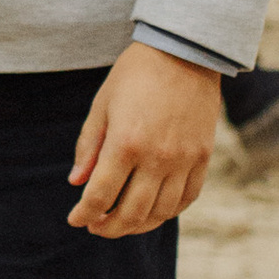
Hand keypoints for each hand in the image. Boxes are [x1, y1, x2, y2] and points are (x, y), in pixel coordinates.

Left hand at [67, 43, 219, 238]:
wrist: (184, 52)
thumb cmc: (135, 74)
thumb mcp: (102, 105)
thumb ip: (89, 146)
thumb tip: (77, 183)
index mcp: (125, 143)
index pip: (100, 196)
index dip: (85, 214)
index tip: (75, 220)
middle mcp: (157, 157)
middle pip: (131, 212)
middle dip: (109, 227)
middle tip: (96, 227)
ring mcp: (184, 160)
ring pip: (161, 212)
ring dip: (138, 225)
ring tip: (122, 223)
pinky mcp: (203, 157)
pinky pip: (187, 198)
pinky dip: (169, 211)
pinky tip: (154, 211)